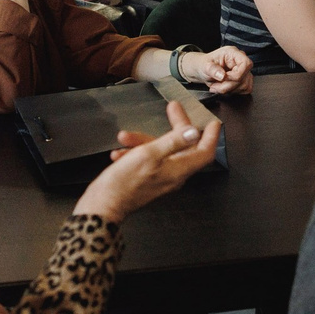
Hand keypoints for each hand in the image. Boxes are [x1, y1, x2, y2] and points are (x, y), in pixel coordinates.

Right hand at [74, 103, 219, 223]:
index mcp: (179, 170)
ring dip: (143, 141)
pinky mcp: (146, 181)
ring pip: (160, 152)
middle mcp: (174, 175)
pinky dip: (133, 154)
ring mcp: (160, 179)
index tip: (213, 121)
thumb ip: (173, 141)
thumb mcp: (150, 154)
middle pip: (184, 147)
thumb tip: (195, 131)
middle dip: (177, 126)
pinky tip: (118, 153)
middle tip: (172, 107)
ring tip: (124, 136)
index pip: (204, 152)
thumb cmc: (125, 181)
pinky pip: (146, 162)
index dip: (211, 136)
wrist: (101, 207)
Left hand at [188, 47, 252, 94]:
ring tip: (217, 86)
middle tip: (215, 86)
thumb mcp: (204, 66)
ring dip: (229, 90)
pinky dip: (233, 92)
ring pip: (244, 86)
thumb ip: (212, 70)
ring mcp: (244, 71)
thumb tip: (222, 76)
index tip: (224, 78)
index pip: (246, 63)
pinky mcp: (244, 80)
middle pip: (245, 78)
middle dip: (228, 86)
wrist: (204, 71)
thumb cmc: (204, 65)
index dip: (237, 74)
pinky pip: (245, 90)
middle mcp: (240, 61)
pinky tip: (224, 88)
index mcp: (233, 53)